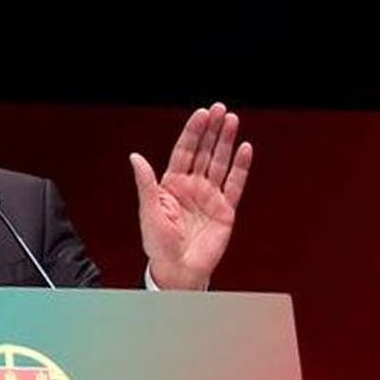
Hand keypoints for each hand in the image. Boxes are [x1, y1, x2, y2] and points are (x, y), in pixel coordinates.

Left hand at [129, 102, 252, 289]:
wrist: (177, 269)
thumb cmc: (158, 244)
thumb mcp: (149, 211)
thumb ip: (146, 183)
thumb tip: (135, 157)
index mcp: (171, 184)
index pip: (183, 151)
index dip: (192, 132)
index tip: (200, 114)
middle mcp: (192, 186)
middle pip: (204, 151)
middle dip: (211, 130)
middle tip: (219, 109)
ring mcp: (210, 196)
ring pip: (220, 162)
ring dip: (226, 141)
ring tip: (232, 120)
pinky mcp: (225, 209)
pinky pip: (235, 184)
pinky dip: (241, 166)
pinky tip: (245, 148)